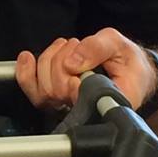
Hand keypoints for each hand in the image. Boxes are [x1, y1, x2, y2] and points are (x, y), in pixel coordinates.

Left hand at [15, 28, 154, 113]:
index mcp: (109, 103)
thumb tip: (72, 61)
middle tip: (78, 48)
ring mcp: (69, 106)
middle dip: (60, 61)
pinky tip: (28, 58)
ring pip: (41, 90)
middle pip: (54, 93)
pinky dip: (26, 71)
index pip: (78, 103)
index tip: (76, 72)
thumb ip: (98, 48)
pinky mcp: (57, 99)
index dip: (70, 85)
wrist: (131, 72)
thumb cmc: (129, 63)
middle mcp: (86, 110)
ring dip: (49, 60)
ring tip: (70, 48)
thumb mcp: (120, 45)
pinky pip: (32, 90)